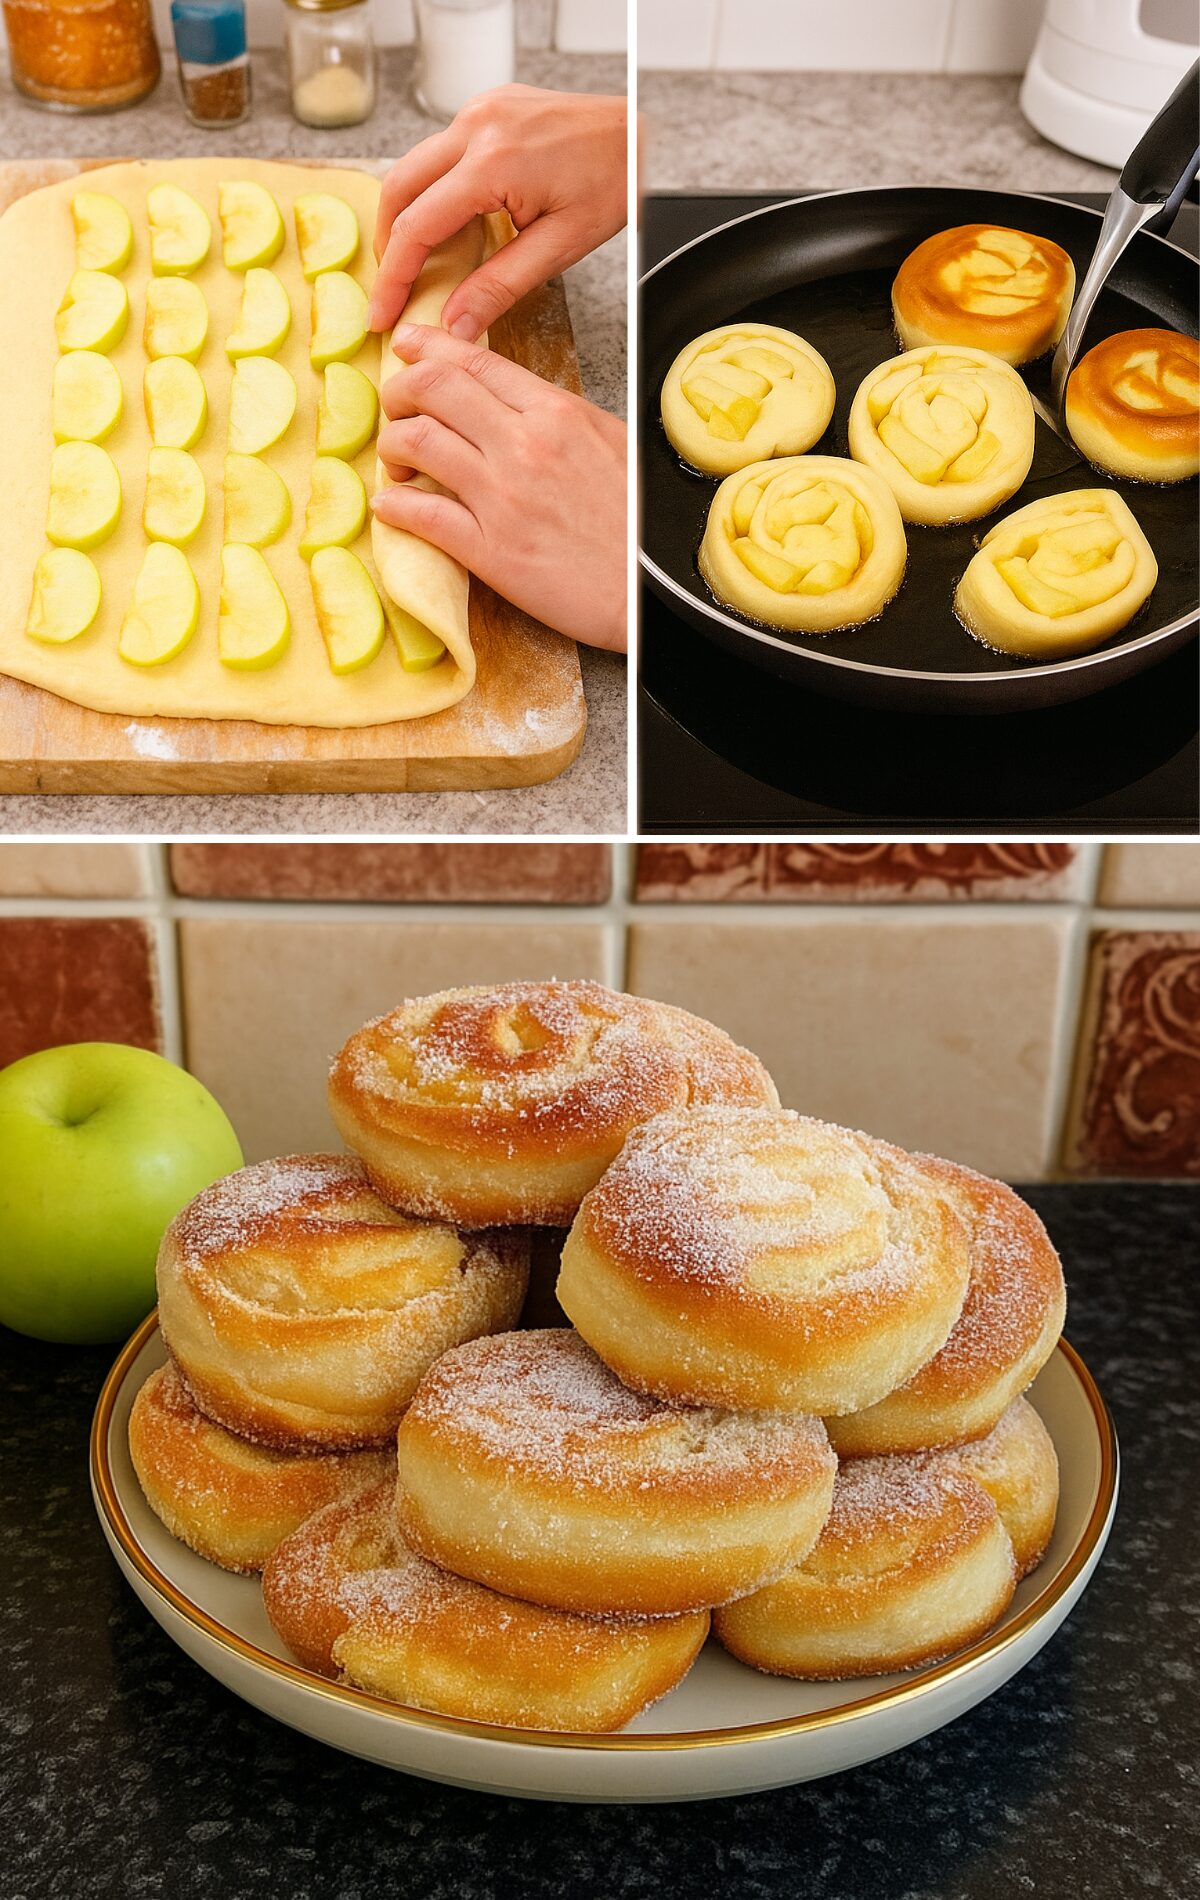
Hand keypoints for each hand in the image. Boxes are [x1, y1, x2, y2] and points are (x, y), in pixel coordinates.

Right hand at [369, 85, 626, 340]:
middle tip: (393, 287)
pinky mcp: (487, 107)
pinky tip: (447, 219)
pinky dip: (432, 188)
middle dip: (387, 243)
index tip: (382, 313)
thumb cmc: (613, 183)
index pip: (417, 227)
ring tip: (416, 260)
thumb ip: (501, 285)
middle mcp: (478, 125)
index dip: (393, 277)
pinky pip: (440, 151)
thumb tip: (455, 324)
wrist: (640, 135)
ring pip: (414, 165)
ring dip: (406, 214)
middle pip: (399, 188)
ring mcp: (480, 110)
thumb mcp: (560, 247)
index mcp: (494, 162)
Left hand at [373, 324, 626, 652]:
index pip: (474, 361)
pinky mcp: (491, 551)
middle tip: (396, 411)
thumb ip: (559, 419)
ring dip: (393, 448)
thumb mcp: (610, 444)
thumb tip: (515, 405)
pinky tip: (392, 507)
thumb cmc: (640, 523)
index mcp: (556, 412)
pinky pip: (422, 515)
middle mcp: (524, 444)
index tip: (405, 348)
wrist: (656, 587)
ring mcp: (503, 498)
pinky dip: (395, 507)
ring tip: (399, 464)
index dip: (427, 348)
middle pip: (432, 387)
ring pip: (416, 443)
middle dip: (399, 392)